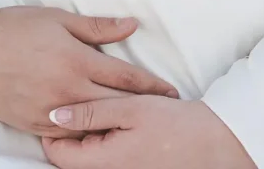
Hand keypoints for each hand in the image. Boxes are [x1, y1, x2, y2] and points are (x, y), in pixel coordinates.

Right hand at [0, 7, 178, 137]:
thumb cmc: (14, 28)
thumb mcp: (57, 19)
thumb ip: (96, 26)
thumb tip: (131, 26)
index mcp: (77, 61)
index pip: (125, 77)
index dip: (151, 85)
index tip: (170, 91)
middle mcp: (69, 91)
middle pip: (117, 105)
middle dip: (143, 108)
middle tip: (164, 111)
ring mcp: (53, 113)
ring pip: (95, 126)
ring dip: (117, 125)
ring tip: (138, 127)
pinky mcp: (36, 127)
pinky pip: (70, 137)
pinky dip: (87, 135)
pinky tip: (99, 134)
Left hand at [43, 95, 256, 168]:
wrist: (212, 142)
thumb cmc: (172, 123)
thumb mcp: (130, 108)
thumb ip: (90, 112)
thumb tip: (54, 115)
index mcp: (104, 161)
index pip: (58, 155)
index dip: (51, 131)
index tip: (57, 104)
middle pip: (71, 156)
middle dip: (69, 131)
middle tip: (76, 102)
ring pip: (88, 156)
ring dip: (87, 134)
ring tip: (98, 107)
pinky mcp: (130, 168)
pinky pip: (105, 157)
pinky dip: (103, 139)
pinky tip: (114, 120)